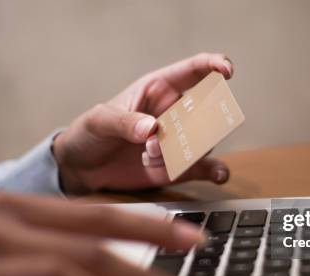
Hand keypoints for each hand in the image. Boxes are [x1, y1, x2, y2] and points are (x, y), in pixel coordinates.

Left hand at [52, 52, 233, 194]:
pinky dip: (215, 170)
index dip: (214, 66)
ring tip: (148, 157)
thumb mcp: (100, 121)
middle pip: (205, 111)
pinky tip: (218, 175)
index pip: (194, 71)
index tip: (226, 71)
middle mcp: (175, 113)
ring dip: (179, 152)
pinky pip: (204, 167)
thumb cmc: (89, 134)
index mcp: (159, 89)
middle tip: (158, 141)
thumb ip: (125, 122)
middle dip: (189, 127)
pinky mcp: (178, 166)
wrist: (82, 169)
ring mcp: (179, 140)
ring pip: (201, 142)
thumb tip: (152, 129)